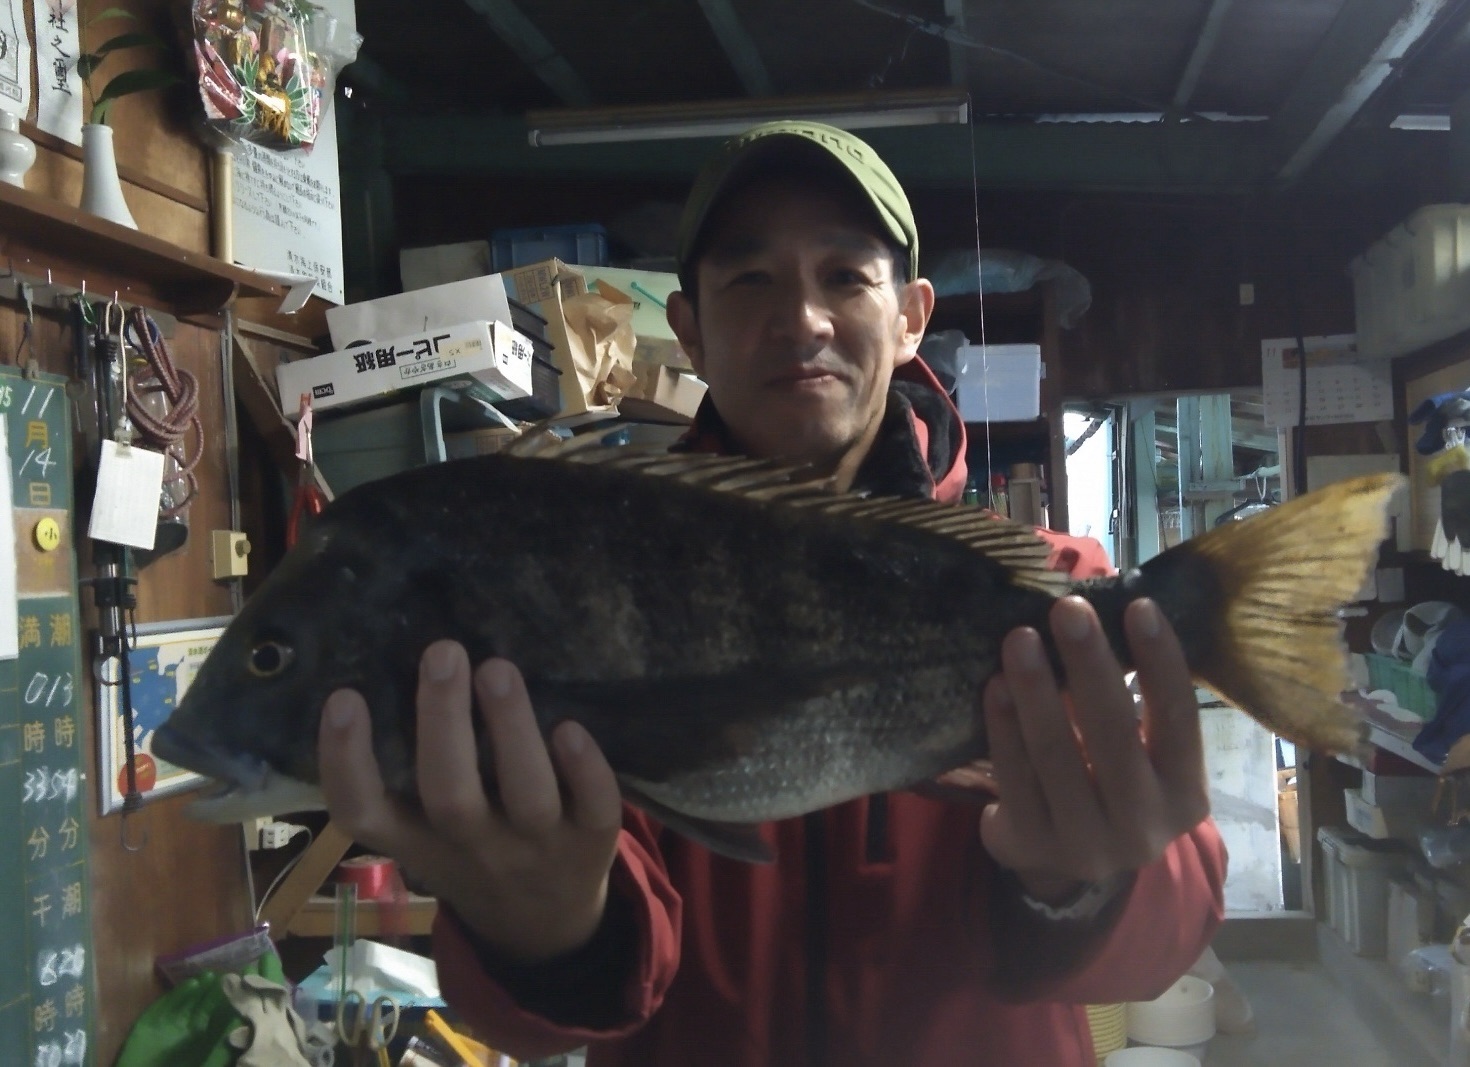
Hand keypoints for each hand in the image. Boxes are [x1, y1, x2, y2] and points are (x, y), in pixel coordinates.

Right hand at [319, 641, 623, 962]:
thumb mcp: (425, 835)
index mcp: (418, 843)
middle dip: (444, 722)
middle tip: (443, 652)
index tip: (344, 697)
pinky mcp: (594, 841)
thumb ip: (408, 773)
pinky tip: (569, 726)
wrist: (544, 927)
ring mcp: (538, 849)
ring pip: (526, 795)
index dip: (346, 761)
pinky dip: (585, 768)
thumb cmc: (473, 853)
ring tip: (497, 668)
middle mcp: (475, 849)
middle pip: (451, 797)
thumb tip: (394, 667)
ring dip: (512, 729)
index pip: (365, 815)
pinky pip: (595, 808)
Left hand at [978, 596, 1209, 903]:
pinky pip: (1014, 776)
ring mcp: (1085, 843)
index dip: (1162, 663)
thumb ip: (1130, 699)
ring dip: (1037, 691)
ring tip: (1020, 637)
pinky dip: (1003, 727)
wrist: (1063, 863)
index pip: (1178, 720)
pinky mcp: (1030, 845)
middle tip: (1068, 608)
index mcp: (1184, 794)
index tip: (1139, 606)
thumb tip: (1099, 611)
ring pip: (1057, 756)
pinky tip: (995, 686)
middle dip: (1090, 666)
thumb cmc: (1107, 784)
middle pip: (1114, 736)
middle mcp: (1143, 826)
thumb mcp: (1139, 756)